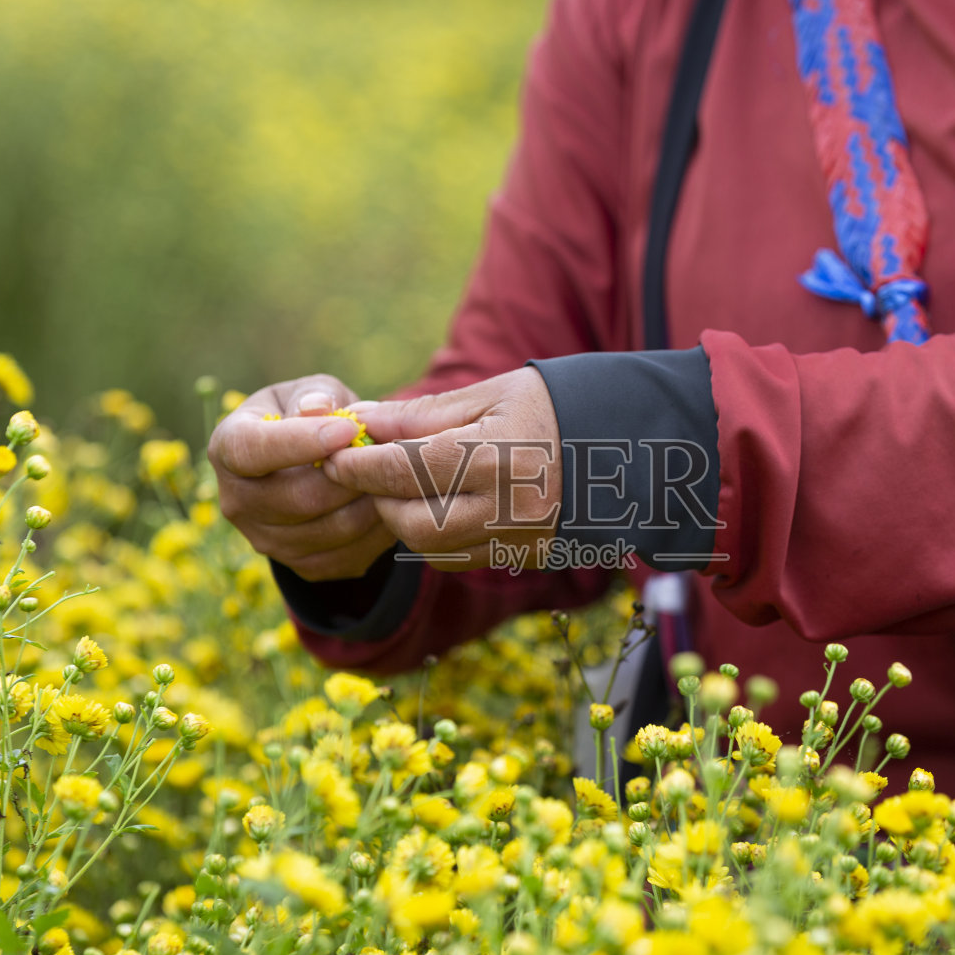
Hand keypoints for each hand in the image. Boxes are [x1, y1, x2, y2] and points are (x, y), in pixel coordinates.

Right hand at [208, 375, 396, 580]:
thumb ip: (315, 395)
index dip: (300, 442)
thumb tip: (319, 407)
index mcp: (227, 447)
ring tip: (391, 473)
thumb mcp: (309, 391)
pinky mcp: (300, 565)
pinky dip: (378, 529)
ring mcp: (266, 540)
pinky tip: (386, 500)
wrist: (307, 466)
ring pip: (333, 528)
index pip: (250, 451)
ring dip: (372, 500)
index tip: (348, 429)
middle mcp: (236, 500)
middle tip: (387, 452)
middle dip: (352, 474)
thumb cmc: (307, 415)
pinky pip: (350, 553)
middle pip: (300, 498)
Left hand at [326, 368, 559, 570]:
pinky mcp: (525, 556)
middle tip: (365, 474)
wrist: (622, 445)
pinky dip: (434, 539)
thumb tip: (363, 422)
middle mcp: (507, 506)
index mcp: (496, 455)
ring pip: (431, 548)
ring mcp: (519, 538)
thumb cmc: (550, 406)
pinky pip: (459, 559)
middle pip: (411, 522)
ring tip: (399, 490)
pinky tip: (436, 509)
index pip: (404, 470)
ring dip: (403, 522)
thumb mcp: (489, 395)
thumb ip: (422, 414)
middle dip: (378, 499)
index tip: (332, 455)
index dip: (359, 465)